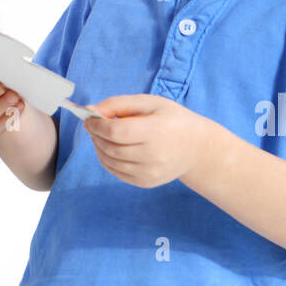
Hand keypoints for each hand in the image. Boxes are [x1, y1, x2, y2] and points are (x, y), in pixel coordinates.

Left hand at [83, 94, 213, 187]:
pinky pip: (117, 173)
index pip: (116, 132)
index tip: (89, 118)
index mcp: (156, 131)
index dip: (97, 125)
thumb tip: (91, 111)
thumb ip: (118, 104)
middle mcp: (154, 155)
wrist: (196, 148)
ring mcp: (150, 172)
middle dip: (95, 135)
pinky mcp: (146, 182)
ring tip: (101, 136)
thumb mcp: (149, 102)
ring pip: (110, 162)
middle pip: (111, 148)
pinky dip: (107, 160)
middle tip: (93, 125)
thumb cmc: (171, 119)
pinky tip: (111, 148)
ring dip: (99, 148)